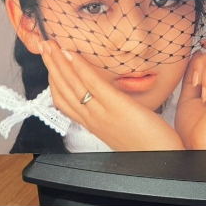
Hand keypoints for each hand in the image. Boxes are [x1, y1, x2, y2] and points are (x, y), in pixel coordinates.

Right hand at [38, 40, 183, 150]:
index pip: (63, 100)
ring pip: (72, 85)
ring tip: (50, 45)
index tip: (49, 62)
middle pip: (63, 90)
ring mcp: (101, 113)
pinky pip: (93, 85)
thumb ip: (109, 112)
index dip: (53, 79)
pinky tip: (72, 54)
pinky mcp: (116, 106)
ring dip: (59, 63)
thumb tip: (107, 97)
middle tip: (43, 46)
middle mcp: (91, 118)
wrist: (162, 160)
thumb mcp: (121, 126)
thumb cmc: (147, 144)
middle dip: (51, 66)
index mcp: (92, 123)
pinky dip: (80, 68)